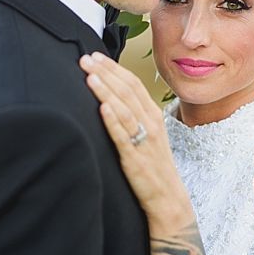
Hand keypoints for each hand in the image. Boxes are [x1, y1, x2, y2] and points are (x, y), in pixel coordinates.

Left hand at [79, 52, 193, 234]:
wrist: (168, 199)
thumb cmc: (153, 165)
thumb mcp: (146, 134)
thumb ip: (131, 115)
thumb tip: (110, 97)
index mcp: (152, 114)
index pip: (132, 84)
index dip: (113, 68)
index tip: (94, 56)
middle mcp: (150, 123)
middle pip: (126, 91)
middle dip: (105, 73)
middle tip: (85, 58)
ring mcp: (144, 140)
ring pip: (124, 109)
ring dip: (106, 91)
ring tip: (90, 76)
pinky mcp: (135, 158)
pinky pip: (124, 136)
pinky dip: (114, 121)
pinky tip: (103, 107)